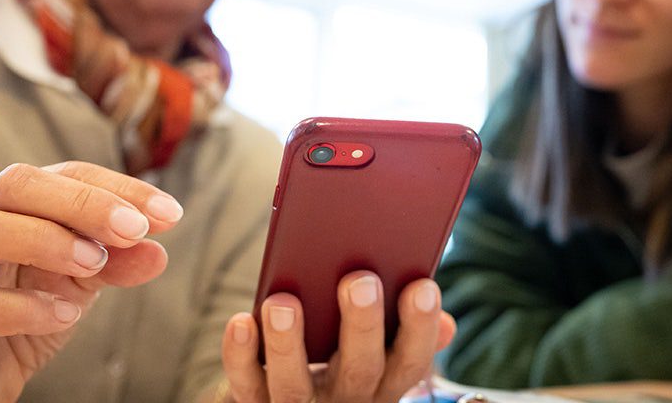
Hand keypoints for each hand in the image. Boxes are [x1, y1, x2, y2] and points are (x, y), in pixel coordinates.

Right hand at [0, 161, 182, 402]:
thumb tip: (158, 251)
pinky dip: (22, 307)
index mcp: (7, 208)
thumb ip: (115, 263)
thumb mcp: (79, 285)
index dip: (118, 187)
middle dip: (81, 202)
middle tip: (134, 230)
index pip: (63, 175)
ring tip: (94, 264)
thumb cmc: (23, 318)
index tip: (170, 215)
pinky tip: (65, 315)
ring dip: (44, 240)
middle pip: (13, 184)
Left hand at [221, 273, 455, 402]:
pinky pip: (246, 385)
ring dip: (288, 344)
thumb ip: (401, 327)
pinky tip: (242, 322)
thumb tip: (431, 300)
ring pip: (295, 386)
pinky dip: (240, 355)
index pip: (410, 361)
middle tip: (360, 280)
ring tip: (282, 302)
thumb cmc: (335, 355)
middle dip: (361, 325)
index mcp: (382, 380)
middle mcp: (347, 398)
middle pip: (359, 370)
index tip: (423, 286)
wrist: (278, 400)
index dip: (419, 327)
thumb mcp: (375, 350)